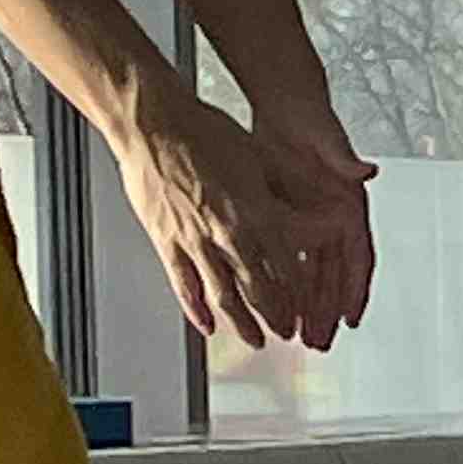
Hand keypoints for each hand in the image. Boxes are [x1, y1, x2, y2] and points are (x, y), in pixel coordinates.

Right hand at [114, 95, 309, 350]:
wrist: (152, 123)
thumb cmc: (202, 130)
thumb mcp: (258, 158)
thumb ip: (279, 192)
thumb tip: (306, 210)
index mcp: (257, 211)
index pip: (287, 265)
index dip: (300, 292)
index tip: (309, 307)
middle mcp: (228, 232)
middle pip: (260, 288)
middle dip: (277, 315)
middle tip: (289, 332)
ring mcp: (195, 241)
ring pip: (225, 295)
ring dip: (243, 323)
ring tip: (256, 340)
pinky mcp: (166, 241)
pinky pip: (184, 285)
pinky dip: (197, 310)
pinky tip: (207, 326)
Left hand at [250, 94, 378, 345]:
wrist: (285, 102)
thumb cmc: (308, 117)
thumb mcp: (325, 138)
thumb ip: (344, 158)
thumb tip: (367, 171)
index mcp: (349, 206)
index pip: (359, 256)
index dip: (355, 289)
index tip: (351, 317)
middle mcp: (334, 219)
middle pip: (335, 275)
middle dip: (328, 310)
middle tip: (320, 340)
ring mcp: (313, 221)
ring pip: (313, 273)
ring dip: (307, 304)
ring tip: (300, 334)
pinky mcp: (291, 217)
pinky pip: (290, 259)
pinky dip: (285, 283)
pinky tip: (276, 303)